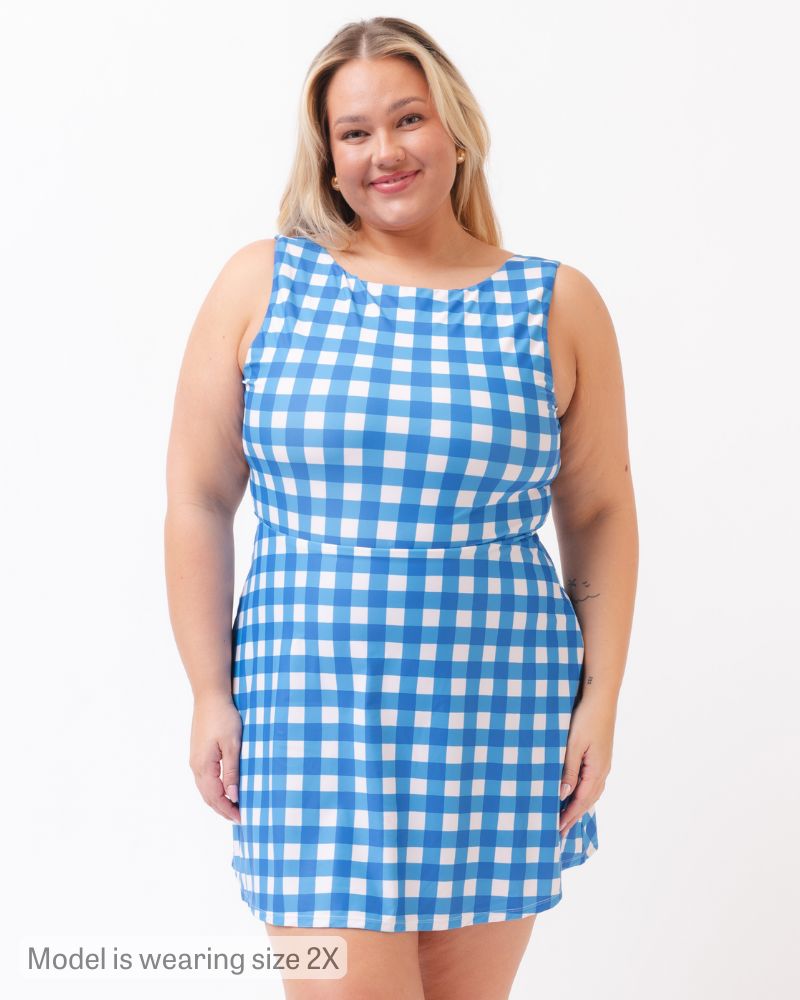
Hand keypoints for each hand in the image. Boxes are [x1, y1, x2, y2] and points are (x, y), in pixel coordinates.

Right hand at [189, 691, 241, 822]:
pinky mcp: (198, 753)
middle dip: (223, 809)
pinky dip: (214, 789)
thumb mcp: (233, 745)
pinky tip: (224, 789)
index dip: (228, 810)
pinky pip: (205, 779)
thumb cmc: (223, 718)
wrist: (210, 696)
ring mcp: (195, 759)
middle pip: (208, 796)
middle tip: (239, 817)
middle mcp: (196, 766)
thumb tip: (233, 796)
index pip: (215, 797)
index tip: (242, 818)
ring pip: (205, 789)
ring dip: (218, 800)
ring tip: (233, 807)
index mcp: (204, 766)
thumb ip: (232, 771)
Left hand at [558, 693, 615, 839]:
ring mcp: (603, 762)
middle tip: (561, 831)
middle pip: (588, 799)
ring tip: (567, 817)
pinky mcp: (600, 755)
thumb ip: (569, 771)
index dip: (569, 816)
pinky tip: (577, 792)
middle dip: (574, 815)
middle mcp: (603, 769)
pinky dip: (584, 792)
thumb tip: (563, 795)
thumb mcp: (573, 745)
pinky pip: (592, 781)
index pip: (580, 800)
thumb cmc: (586, 718)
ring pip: (592, 791)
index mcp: (597, 770)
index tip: (557, 830)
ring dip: (579, 805)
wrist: (600, 696)